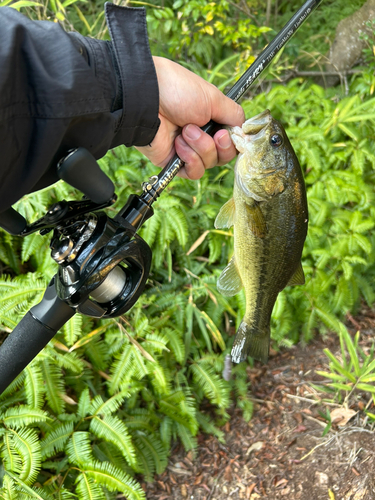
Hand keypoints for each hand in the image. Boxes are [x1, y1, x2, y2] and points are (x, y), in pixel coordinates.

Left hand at [136, 56, 244, 179]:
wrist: (147, 100)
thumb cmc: (177, 91)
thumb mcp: (214, 98)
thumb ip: (234, 115)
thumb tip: (244, 130)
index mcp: (211, 118)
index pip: (231, 139)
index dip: (233, 141)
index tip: (228, 133)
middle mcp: (201, 135)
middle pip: (223, 155)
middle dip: (219, 145)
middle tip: (211, 132)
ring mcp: (187, 149)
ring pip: (209, 164)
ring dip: (201, 147)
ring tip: (186, 131)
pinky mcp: (174, 163)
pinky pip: (193, 172)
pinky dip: (190, 159)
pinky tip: (179, 145)